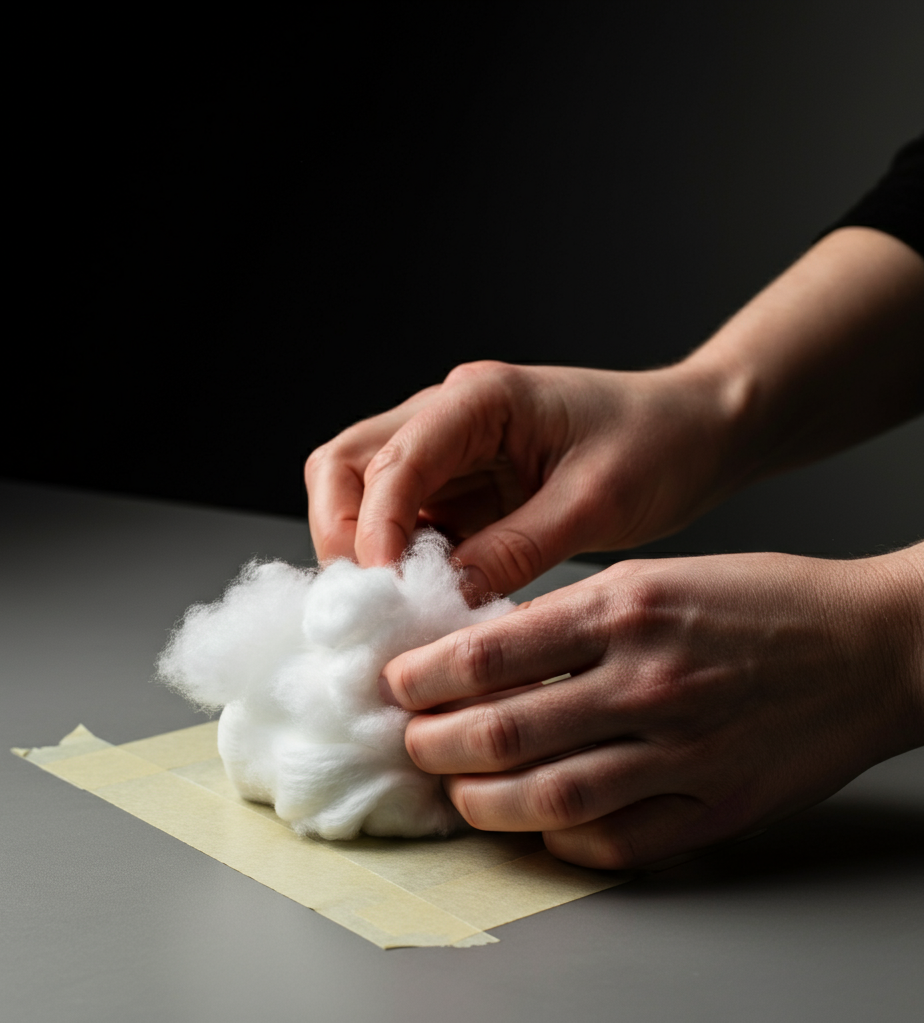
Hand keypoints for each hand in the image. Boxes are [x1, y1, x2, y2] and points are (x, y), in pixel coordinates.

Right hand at [305, 229, 923, 596]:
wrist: (696, 432)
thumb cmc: (660, 446)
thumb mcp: (596, 503)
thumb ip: (516, 548)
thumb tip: (443, 598)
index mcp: (481, 398)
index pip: (393, 459)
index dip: (376, 529)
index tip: (383, 593)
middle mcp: (448, 416)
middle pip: (346, 464)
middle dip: (342, 533)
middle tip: (367, 601)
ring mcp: (448, 451)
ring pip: (361, 493)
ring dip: (362, 550)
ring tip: (391, 608)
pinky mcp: (460, 487)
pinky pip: (403, 523)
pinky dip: (396, 563)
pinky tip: (421, 602)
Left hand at [380, 546, 923, 868]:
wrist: (869, 646)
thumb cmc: (759, 601)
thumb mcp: (656, 577)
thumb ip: (572, 618)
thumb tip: (486, 657)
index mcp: (627, 607)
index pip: (492, 651)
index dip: (427, 674)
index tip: (398, 684)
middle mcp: (648, 680)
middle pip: (506, 731)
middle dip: (436, 744)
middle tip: (411, 745)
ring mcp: (684, 750)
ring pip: (550, 798)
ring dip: (484, 802)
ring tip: (456, 791)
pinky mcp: (717, 805)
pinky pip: (618, 841)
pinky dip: (563, 841)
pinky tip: (539, 827)